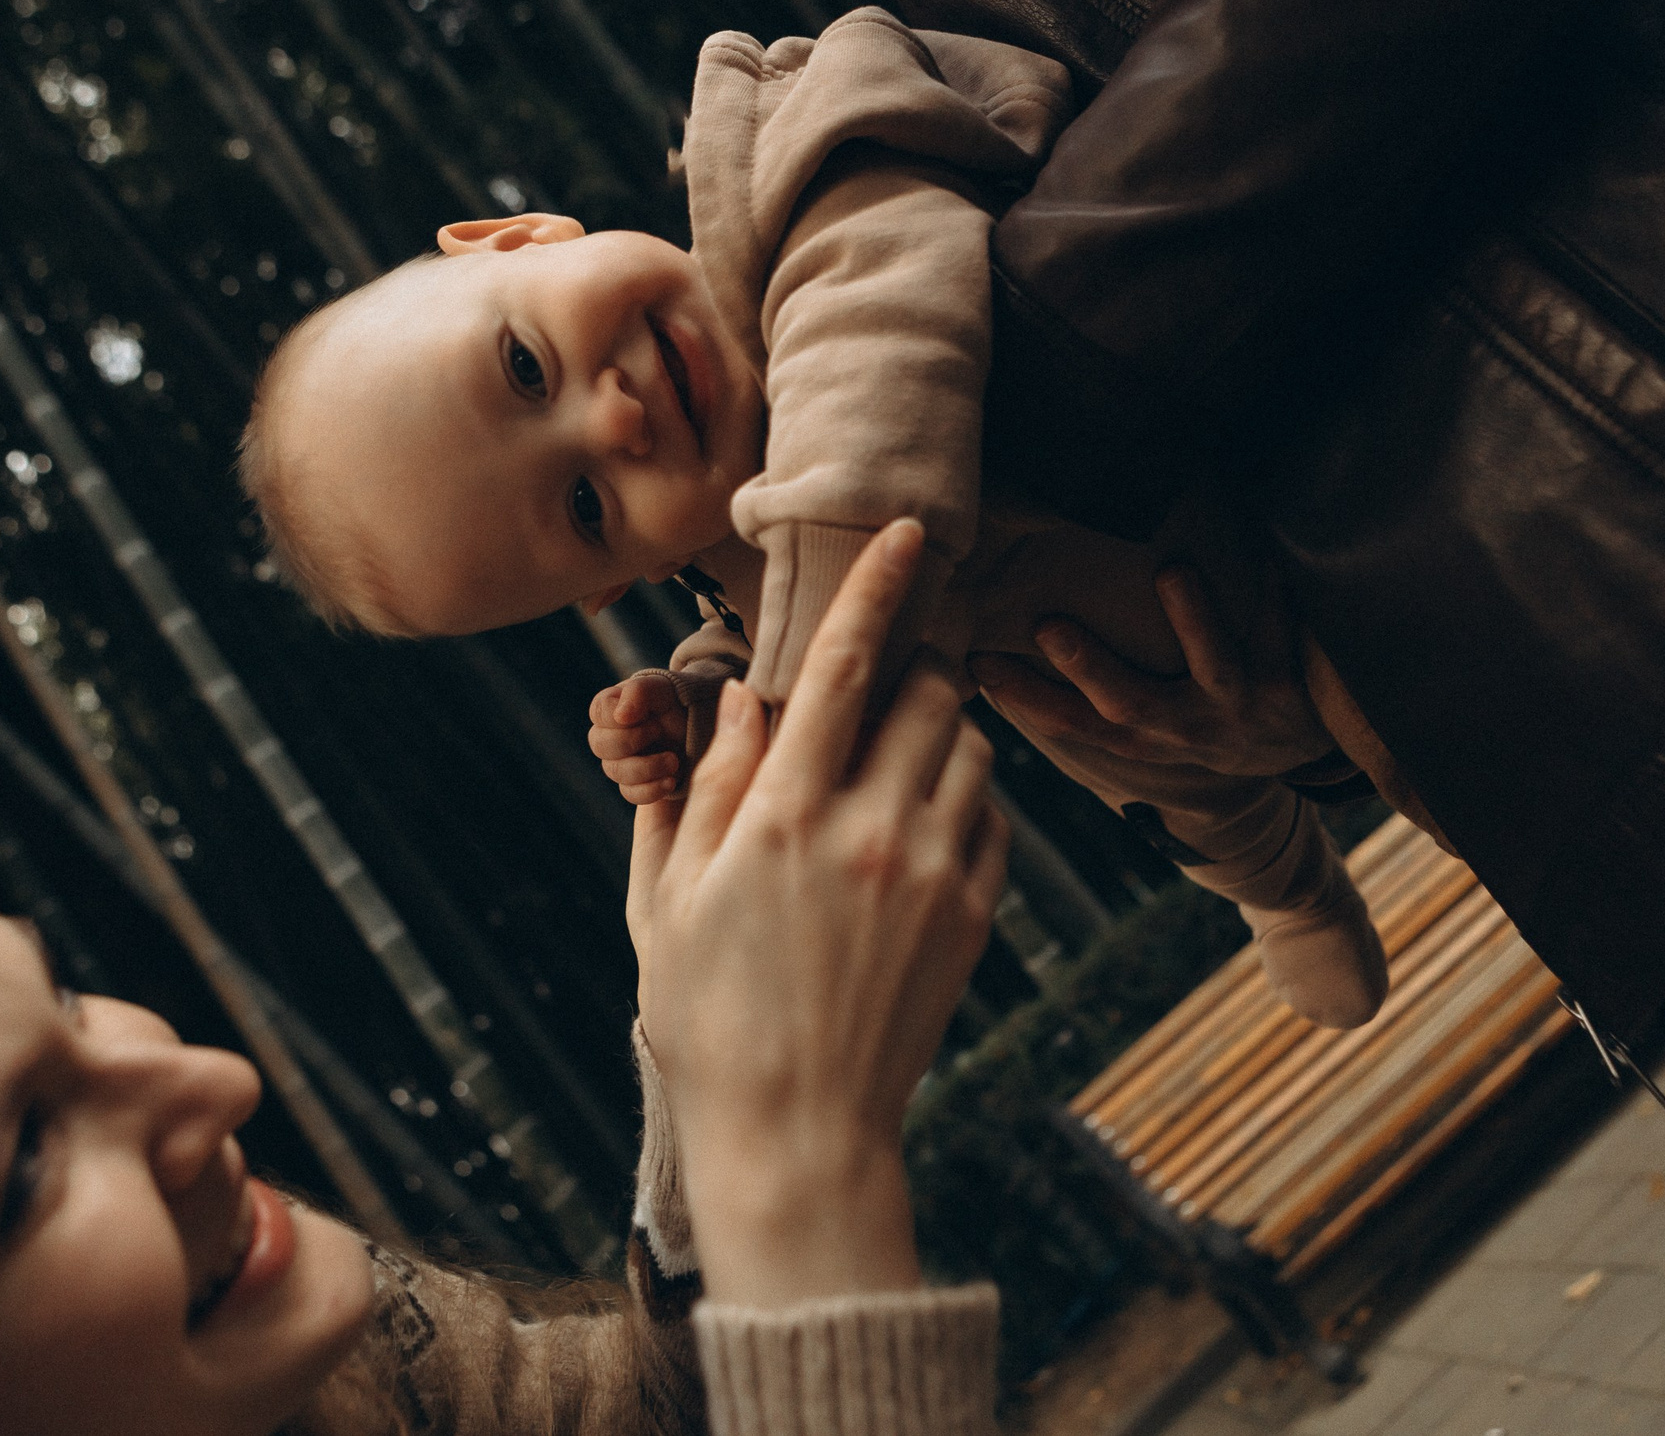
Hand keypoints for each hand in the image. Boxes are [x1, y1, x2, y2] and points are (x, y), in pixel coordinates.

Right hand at [589, 670, 686, 805]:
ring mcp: (621, 762)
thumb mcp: (662, 688)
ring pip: (616, 772)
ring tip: (674, 760)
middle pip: (600, 745)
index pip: (599, 712)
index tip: (646, 714)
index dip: (620, 716)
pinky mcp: (636, 785)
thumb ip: (638, 692)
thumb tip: (620, 716)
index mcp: (611, 707)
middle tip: (659, 731)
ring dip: (647, 767)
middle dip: (632, 740)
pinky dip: (652, 789)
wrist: (702, 727)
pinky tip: (671, 781)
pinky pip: (631, 794)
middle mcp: (610, 735)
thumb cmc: (676, 702)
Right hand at [631, 520, 1008, 1305]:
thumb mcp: (671, 896)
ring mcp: (933, 872)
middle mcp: (870, 829)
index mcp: (783, 814)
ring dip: (938, 737)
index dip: (876, 585)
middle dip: (909, 673)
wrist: (798, 1132)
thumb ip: (705, 786)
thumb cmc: (709, 1016)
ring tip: (889, 778)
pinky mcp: (974, 916)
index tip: (908, 531)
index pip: (842, 664)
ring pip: (971, 749)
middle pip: (930, 691)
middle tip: (875, 699)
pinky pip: (992, 819)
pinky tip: (911, 842)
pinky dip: (961, 805)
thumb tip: (742, 705)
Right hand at [968, 563, 1334, 777]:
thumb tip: (1012, 645)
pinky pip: (1281, 639)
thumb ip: (1097, 691)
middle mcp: (1184, 730)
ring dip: (1193, 620)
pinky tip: (1270, 563)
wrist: (1303, 747)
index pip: (1072, 723)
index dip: (1025, 698)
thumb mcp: (1151, 727)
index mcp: (1142, 737)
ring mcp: (1235, 710)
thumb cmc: (1205, 717)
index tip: (978, 661)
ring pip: (1214, 668)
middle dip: (1089, 667)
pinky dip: (1277, 602)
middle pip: (1130, 705)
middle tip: (1049, 626)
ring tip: (1173, 572)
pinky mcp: (1285, 691)